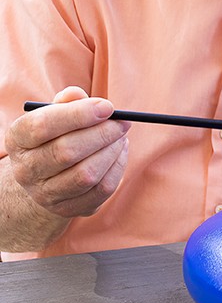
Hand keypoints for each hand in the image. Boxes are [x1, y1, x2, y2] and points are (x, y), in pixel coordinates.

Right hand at [4, 87, 129, 218]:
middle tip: (122, 122)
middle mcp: (26, 170)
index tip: (107, 106)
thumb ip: (67, 102)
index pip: (42, 126)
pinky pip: (102, 189)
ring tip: (121, 137)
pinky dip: (118, 168)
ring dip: (112, 151)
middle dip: (102, 134)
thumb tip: (77, 94)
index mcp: (18, 139)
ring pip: (86, 174)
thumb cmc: (56, 136)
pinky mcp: (69, 208)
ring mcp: (45, 194)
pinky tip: (119, 152)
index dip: (78, 114)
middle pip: (67, 151)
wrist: (46, 177)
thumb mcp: (56, 115)